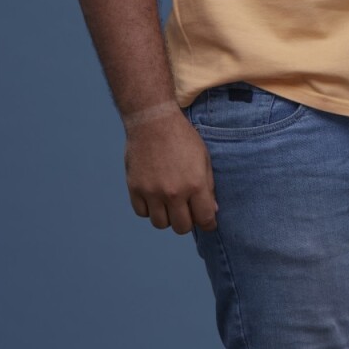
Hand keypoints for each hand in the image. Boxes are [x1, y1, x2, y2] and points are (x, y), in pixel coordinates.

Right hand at [124, 110, 218, 233]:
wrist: (153, 121)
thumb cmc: (182, 137)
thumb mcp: (203, 157)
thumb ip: (208, 186)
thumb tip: (213, 210)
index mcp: (195, 184)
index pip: (204, 219)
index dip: (208, 223)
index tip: (207, 221)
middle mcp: (174, 193)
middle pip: (182, 227)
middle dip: (188, 221)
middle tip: (187, 210)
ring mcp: (152, 192)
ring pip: (160, 224)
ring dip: (167, 217)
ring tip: (170, 203)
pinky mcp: (135, 189)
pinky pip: (142, 213)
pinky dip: (149, 209)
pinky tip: (154, 196)